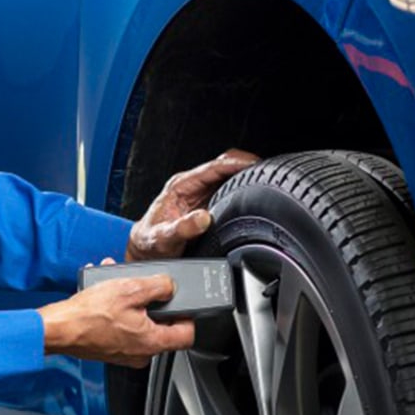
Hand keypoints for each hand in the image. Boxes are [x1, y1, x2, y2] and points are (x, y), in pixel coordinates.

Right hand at [38, 265, 193, 367]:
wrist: (59, 329)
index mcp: (152, 342)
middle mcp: (142, 353)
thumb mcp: (129, 289)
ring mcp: (126, 353)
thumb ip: (158, 286)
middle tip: (142, 288)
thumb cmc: (88, 314)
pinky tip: (106, 295)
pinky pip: (124, 328)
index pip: (188, 335)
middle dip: (153, 303)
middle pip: (163, 327)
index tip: (181, 302)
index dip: (188, 314)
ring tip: (119, 286)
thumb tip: (170, 286)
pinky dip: (118, 311)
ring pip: (140, 324)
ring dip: (132, 303)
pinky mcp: (112, 349)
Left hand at [128, 149, 258, 261]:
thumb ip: (182, 228)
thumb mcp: (163, 238)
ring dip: (246, 177)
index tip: (255, 165)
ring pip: (228, 177)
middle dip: (247, 166)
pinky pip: (228, 190)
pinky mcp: (207, 203)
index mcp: (180, 186)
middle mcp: (191, 186)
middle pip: (225, 166)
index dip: (236, 164)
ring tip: (268, 180)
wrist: (145, 250)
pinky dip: (243, 189)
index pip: (213, 167)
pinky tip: (255, 194)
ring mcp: (200, 193)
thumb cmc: (150, 243)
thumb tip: (203, 218)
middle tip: (269, 172)